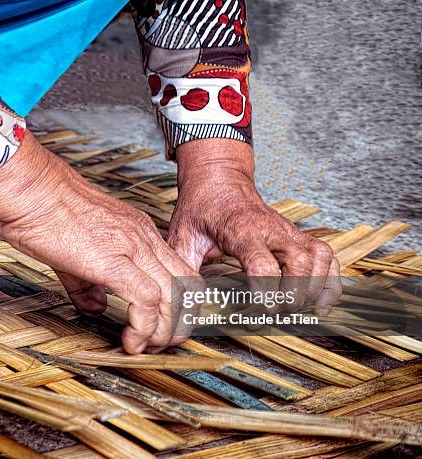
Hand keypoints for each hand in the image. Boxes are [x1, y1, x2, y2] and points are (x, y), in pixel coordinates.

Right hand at [0, 133, 200, 352]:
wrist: (28, 189)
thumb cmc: (44, 212)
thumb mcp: (74, 252)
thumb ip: (90, 284)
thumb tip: (97, 307)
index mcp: (138, 232)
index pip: (180, 272)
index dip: (179, 305)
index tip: (163, 327)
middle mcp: (143, 238)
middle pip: (187, 287)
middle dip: (181, 322)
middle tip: (162, 344)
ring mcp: (132, 247)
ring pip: (173, 297)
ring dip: (165, 331)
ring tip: (147, 348)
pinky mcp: (113, 261)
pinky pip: (145, 301)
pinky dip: (144, 327)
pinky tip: (131, 341)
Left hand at [168, 138, 340, 314]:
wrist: (219, 180)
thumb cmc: (201, 208)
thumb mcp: (184, 236)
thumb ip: (184, 268)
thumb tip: (183, 300)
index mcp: (241, 230)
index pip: (263, 264)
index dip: (265, 293)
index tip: (260, 313)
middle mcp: (271, 229)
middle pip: (298, 263)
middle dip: (292, 295)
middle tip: (276, 315)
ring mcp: (288, 231)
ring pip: (318, 258)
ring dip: (315, 288)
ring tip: (299, 312)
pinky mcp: (297, 235)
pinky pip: (326, 255)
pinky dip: (330, 280)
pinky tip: (320, 302)